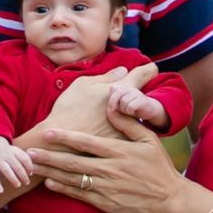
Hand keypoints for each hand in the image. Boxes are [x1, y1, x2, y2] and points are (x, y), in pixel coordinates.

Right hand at [0, 137, 33, 193]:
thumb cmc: (10, 154)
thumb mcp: (18, 153)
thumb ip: (25, 161)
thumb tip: (30, 174)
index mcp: (15, 151)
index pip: (24, 158)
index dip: (29, 167)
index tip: (30, 174)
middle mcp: (7, 155)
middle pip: (17, 165)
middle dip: (23, 175)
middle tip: (27, 183)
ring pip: (6, 170)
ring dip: (13, 179)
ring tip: (18, 185)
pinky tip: (1, 191)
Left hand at [29, 111, 185, 212]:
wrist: (168, 198)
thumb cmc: (157, 166)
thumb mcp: (149, 139)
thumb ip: (128, 122)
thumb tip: (112, 103)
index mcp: (118, 151)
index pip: (87, 142)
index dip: (66, 137)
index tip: (49, 132)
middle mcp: (109, 169)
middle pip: (73, 162)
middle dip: (50, 157)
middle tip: (30, 152)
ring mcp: (106, 187)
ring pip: (73, 179)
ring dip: (51, 173)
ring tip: (33, 167)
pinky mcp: (105, 202)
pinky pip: (80, 194)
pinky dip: (63, 189)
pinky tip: (50, 184)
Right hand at [38, 62, 156, 140]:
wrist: (60, 142)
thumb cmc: (69, 109)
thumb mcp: (83, 84)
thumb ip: (106, 77)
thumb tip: (123, 71)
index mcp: (121, 89)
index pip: (142, 75)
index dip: (148, 70)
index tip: (152, 67)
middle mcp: (131, 108)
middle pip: (143, 98)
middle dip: (140, 95)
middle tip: (134, 94)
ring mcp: (130, 127)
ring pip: (138, 118)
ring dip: (134, 115)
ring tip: (122, 114)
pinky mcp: (125, 144)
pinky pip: (131, 135)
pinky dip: (126, 132)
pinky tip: (115, 131)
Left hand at [107, 81, 166, 126]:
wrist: (150, 109)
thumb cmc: (132, 106)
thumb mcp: (122, 102)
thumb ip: (115, 96)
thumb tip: (111, 88)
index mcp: (125, 88)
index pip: (114, 90)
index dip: (111, 100)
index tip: (111, 108)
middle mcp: (131, 89)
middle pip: (118, 93)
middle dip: (115, 103)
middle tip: (118, 110)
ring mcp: (137, 94)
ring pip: (124, 101)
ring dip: (123, 109)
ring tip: (126, 111)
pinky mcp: (142, 101)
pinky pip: (131, 106)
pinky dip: (129, 110)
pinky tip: (131, 112)